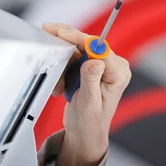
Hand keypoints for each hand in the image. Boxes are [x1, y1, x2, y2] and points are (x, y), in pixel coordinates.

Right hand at [41, 23, 131, 165]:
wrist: (85, 132)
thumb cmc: (89, 122)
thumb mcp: (88, 102)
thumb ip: (91, 80)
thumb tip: (95, 60)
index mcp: (118, 74)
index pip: (98, 47)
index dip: (78, 38)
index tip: (60, 33)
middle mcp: (114, 66)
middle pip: (87, 43)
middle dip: (66, 46)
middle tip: (46, 37)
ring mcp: (102, 65)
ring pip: (77, 49)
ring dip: (63, 64)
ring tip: (59, 86)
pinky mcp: (91, 67)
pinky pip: (73, 57)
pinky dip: (63, 69)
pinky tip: (61, 86)